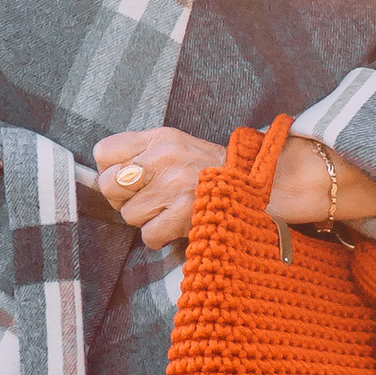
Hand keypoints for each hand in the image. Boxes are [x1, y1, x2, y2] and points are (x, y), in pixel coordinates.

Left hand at [93, 127, 375, 248]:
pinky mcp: (186, 210)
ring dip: (149, 221)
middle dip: (127, 201)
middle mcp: (164, 155)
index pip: (103, 153)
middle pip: (109, 188)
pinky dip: (163, 238)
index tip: (129, 182)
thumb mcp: (180, 147)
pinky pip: (150, 235)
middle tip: (153, 201)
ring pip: (130, 215)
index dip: (110, 173)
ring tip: (175, 212)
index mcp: (160, 136)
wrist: (272, 182)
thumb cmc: (222, 171)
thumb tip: (103, 179)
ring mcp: (175, 183)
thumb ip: (144, 156)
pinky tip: (182, 227)